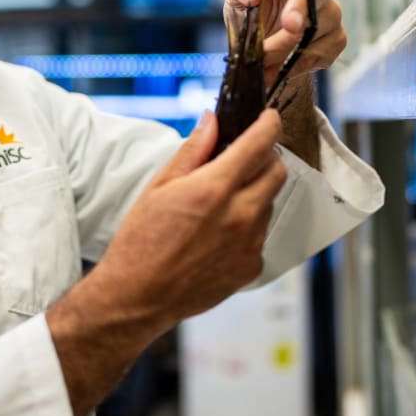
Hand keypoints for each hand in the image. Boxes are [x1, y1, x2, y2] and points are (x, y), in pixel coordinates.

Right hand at [45, 110, 287, 415]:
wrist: (138, 296)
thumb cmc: (141, 241)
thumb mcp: (159, 186)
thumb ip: (192, 151)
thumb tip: (211, 122)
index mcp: (214, 189)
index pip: (258, 145)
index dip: (268, 125)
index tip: (269, 118)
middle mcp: (239, 216)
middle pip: (276, 172)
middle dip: (265, 158)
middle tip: (244, 158)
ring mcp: (249, 244)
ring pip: (269, 204)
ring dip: (255, 193)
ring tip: (220, 203)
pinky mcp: (251, 267)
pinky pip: (260, 235)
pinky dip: (248, 226)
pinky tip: (218, 234)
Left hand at [224, 0, 346, 83]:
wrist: (257, 49)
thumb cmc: (251, 12)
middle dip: (300, 14)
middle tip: (286, 26)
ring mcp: (329, 17)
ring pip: (319, 30)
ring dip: (288, 47)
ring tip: (265, 57)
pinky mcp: (333, 42)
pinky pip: (321, 54)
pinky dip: (297, 63)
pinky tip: (279, 66)